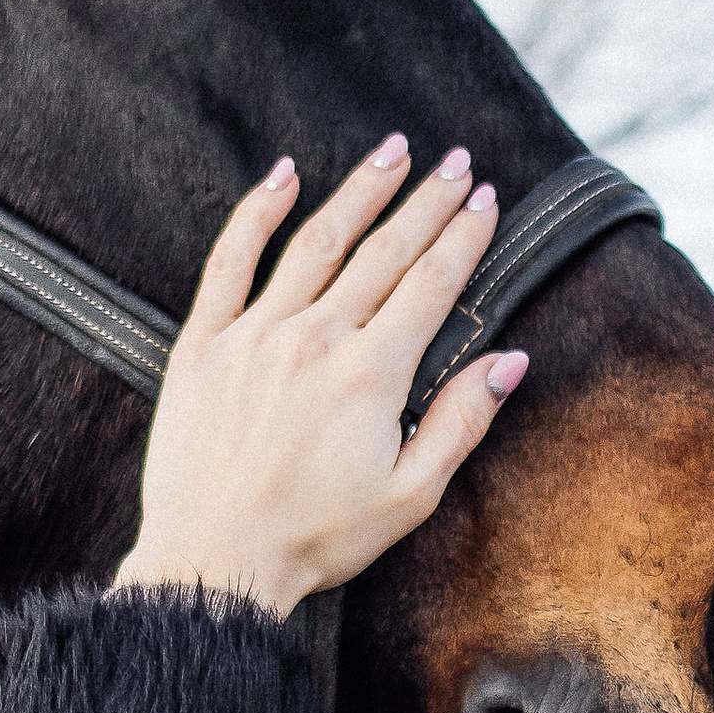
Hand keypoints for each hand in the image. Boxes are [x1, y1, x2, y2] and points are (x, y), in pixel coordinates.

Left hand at [111, 136, 527, 617]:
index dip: (463, 236)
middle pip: (384, 251)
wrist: (214, 561)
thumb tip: (509, 361)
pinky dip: (256, 212)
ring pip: (317, 241)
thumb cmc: (316, 537)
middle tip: (456, 161)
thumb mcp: (410, 494)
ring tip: (392, 151)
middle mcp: (316, 338)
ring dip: (360, 190)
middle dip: (427, 201)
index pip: (431, 283)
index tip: (486, 198)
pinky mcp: (205, 344)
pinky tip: (283, 175)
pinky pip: (230, 260)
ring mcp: (256, 334)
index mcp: (372, 374)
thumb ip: (461, 421)